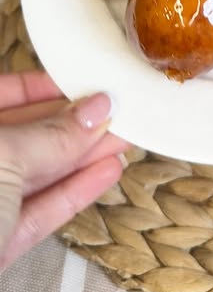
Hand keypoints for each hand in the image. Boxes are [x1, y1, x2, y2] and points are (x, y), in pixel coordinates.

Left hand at [0, 71, 128, 269]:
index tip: (82, 82)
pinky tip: (104, 173)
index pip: (3, 94)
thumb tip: (92, 112)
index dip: (44, 86)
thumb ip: (51, 134)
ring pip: (37, 174)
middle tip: (113, 111)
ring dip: (82, 157)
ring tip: (121, 138)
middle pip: (25, 134)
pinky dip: (74, 192)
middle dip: (72, 123)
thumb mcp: (1, 159)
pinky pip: (39, 210)